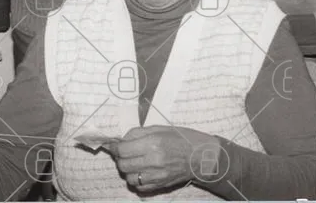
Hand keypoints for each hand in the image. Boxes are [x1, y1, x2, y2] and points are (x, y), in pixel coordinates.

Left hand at [103, 125, 220, 192]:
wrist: (202, 157)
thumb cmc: (181, 139)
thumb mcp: (158, 129)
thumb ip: (137, 133)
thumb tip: (120, 140)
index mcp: (152, 143)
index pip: (122, 150)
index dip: (114, 147)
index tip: (114, 145)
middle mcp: (154, 161)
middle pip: (123, 164)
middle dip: (119, 158)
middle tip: (123, 153)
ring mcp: (158, 175)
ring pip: (129, 178)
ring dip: (127, 170)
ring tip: (132, 163)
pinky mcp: (161, 185)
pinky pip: (140, 187)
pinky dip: (136, 180)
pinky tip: (140, 172)